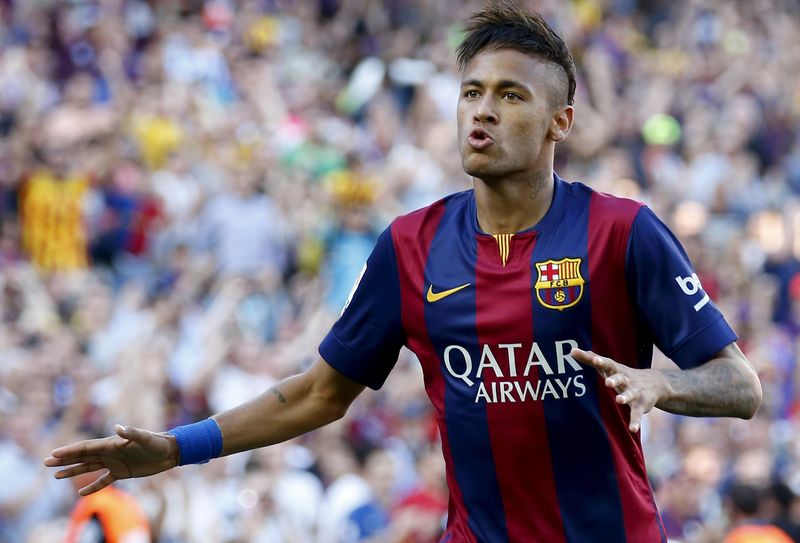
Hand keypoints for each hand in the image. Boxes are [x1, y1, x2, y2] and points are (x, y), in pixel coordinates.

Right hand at [44, 425, 178, 494]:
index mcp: (112, 444)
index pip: (86, 447)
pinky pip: (103, 481)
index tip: (53, 454)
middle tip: (45, 462)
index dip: (69, 450)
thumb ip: (131, 432)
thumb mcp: (145, 437)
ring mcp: (114, 463)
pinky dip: (92, 487)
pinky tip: (80, 492)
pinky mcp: (122, 473)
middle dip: (64, 460)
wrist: (170, 452)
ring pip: (88, 468)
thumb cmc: (158, 442)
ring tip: (55, 476)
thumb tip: (117, 427)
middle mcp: (110, 452)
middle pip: (82, 457)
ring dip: (72, 471)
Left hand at [570, 349, 667, 432]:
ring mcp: (635, 392)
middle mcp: (626, 380)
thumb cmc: (623, 374)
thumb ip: (590, 359)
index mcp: (617, 370)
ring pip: (630, 394)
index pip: (609, 364)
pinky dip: (636, 421)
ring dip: (625, 397)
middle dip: (614, 380)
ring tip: (619, 400)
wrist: (655, 383)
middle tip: (607, 382)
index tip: (595, 360)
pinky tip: (633, 429)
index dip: (602, 362)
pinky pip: (637, 414)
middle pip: (620, 378)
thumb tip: (572, 351)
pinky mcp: (641, 406)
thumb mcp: (608, 366)